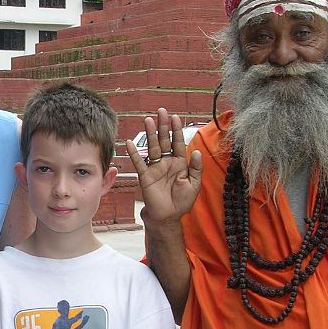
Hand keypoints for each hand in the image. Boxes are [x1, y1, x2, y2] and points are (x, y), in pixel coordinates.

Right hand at [125, 108, 201, 224]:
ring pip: (152, 147)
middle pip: (164, 140)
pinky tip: (130, 143)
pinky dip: (134, 153)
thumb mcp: (194, 184)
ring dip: (150, 134)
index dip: (176, 130)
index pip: (178, 143)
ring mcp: (155, 168)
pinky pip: (139, 162)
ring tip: (148, 120)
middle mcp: (167, 162)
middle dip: (163, 126)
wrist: (168, 216)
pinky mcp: (145, 176)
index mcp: (180, 163)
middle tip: (161, 111)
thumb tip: (197, 151)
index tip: (175, 117)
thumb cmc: (182, 202)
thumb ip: (197, 168)